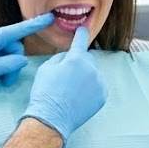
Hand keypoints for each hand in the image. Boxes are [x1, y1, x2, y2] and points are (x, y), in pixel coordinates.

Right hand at [21, 27, 106, 145]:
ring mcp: (99, 84)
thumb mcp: (46, 68)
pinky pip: (98, 86)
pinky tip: (78, 97)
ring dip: (85, 77)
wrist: (52, 118)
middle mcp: (91, 69)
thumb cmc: (45, 93)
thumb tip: (68, 57)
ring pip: (93, 73)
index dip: (81, 34)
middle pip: (87, 59)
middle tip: (66, 76)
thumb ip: (60, 58)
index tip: (84, 29)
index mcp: (76, 60)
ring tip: (71, 90)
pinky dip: (91, 89)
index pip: (80, 41)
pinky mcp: (102, 96)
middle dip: (79, 63)